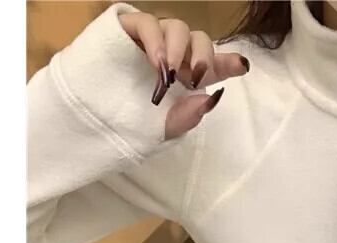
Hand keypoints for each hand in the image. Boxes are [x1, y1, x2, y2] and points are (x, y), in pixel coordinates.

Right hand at [118, 12, 249, 139]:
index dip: (229, 62)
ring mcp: (154, 39)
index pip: (215, 64)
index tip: (241, 66)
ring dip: (178, 50)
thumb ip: (190, 115)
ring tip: (169, 74)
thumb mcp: (166, 126)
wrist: (95, 117)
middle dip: (204, 56)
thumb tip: (212, 97)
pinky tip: (157, 63)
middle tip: (198, 76)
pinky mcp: (130, 28)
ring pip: (177, 28)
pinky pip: (148, 22)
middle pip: (200, 40)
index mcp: (189, 76)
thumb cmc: (132, 122)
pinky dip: (156, 41)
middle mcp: (175, 53)